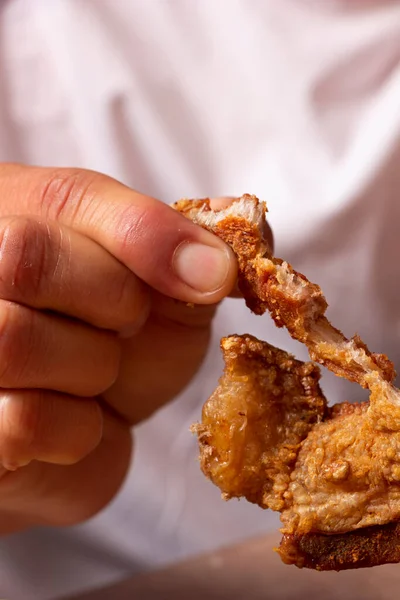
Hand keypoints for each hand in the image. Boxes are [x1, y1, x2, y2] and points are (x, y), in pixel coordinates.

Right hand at [0, 164, 237, 531]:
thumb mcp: (161, 290)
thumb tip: (224, 246)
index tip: (210, 273)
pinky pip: (23, 421)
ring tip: (95, 373)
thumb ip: (186, 255)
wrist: (92, 424)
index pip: (63, 196)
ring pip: (16, 340)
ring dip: (94, 368)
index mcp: (17, 220)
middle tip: (127, 324)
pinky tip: (73, 420)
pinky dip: (76, 431)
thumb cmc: (119, 342)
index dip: (145, 233)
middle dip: (111, 300)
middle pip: (23, 257)